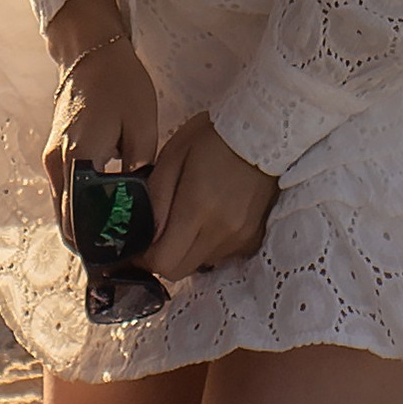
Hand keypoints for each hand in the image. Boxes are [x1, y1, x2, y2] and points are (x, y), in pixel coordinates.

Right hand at [43, 34, 163, 246]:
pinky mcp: (55, 156)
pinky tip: (104, 220)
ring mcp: (53, 161)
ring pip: (63, 212)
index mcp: (81, 159)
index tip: (121, 266)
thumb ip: (141, 170)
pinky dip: (79, 213)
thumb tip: (143, 208)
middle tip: (122, 265)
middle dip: (92, 247)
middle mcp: (59, 165)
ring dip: (84, 232)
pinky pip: (64, 196)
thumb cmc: (120, 84)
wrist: (89, 52)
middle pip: (68, 223)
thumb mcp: (143, 124)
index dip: (99, 247)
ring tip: (116, 248)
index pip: (81, 220)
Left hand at [140, 112, 278, 284]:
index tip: (138, 244)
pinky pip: (222, 255)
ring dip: (186, 250)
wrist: (264, 132)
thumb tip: (144, 232)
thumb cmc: (211, 138)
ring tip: (186, 219)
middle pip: (180, 271)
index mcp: (197, 209)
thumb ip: (156, 197)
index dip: (144, 258)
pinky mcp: (254, 238)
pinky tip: (210, 218)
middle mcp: (221, 232)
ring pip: (200, 263)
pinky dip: (208, 244)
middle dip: (162, 258)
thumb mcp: (172, 156)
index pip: (163, 262)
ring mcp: (240, 238)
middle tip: (156, 234)